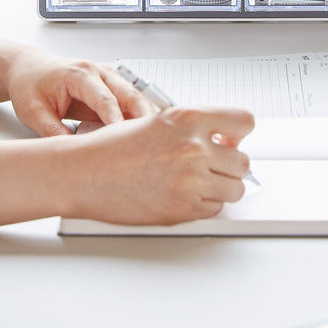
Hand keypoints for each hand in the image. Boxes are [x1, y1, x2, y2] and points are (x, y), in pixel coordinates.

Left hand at [0, 47, 155, 136]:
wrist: (26, 67)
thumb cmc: (29, 83)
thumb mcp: (33, 112)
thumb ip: (53, 132)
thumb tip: (72, 152)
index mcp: (79, 74)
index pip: (105, 99)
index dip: (116, 120)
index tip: (122, 140)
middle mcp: (97, 72)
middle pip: (129, 94)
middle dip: (143, 115)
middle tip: (153, 136)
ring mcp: (106, 77)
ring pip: (134, 95)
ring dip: (145, 113)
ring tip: (156, 135)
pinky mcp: (108, 86)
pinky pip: (128, 100)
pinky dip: (138, 113)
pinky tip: (145, 129)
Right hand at [65, 106, 255, 223]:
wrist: (82, 173)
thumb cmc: (112, 148)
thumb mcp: (158, 122)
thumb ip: (194, 128)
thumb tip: (225, 138)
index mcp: (189, 119)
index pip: (245, 121)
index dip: (240, 133)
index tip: (230, 140)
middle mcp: (193, 147)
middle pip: (244, 162)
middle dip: (230, 166)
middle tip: (210, 166)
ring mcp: (190, 180)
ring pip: (235, 189)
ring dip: (222, 187)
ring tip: (198, 183)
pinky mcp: (182, 208)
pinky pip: (215, 209)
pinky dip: (204, 205)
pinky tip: (183, 195)